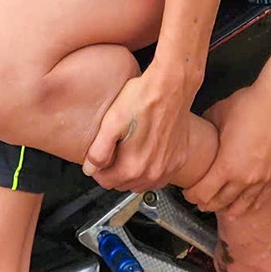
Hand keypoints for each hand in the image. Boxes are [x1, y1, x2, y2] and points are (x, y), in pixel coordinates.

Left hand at [83, 70, 199, 190]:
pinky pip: (161, 176)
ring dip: (133, 174)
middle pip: (124, 184)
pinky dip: (151, 170)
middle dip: (115, 172)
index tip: (100, 158)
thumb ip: (98, 152)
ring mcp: (168, 168)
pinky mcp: (179, 160)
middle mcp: (153, 173)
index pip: (106, 182)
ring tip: (130, 152)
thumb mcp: (110, 123)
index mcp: (133, 167)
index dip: (99, 170)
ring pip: (143, 183)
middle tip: (114, 152)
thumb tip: (90, 169)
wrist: (170, 87)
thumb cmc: (142, 100)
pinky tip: (147, 153)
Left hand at [187, 85, 270, 216]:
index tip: (188, 192)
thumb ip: (207, 124)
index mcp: (227, 166)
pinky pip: (262, 197)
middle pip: (220, 203)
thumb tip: (202, 127)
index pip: (203, 193)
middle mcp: (244, 178)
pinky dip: (251, 203)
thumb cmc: (253, 106)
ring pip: (243, 205)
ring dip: (229, 208)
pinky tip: (248, 204)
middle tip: (200, 201)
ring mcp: (262, 178)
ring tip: (221, 208)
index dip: (192, 195)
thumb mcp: (219, 113)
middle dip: (207, 204)